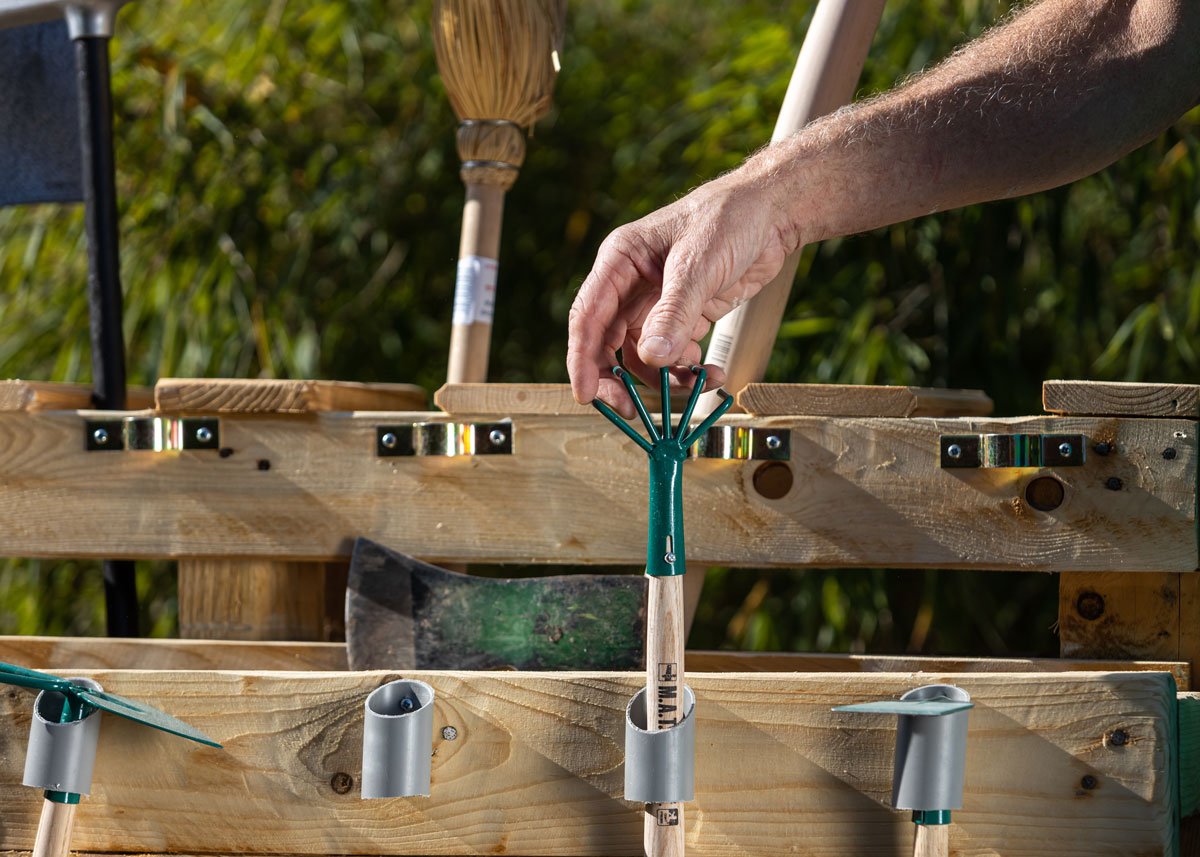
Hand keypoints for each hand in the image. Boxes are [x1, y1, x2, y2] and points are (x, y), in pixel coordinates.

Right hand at [567, 166, 798, 414]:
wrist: (773, 213)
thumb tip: (651, 359)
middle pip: (608, 342)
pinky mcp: (684, 315)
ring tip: (692, 385)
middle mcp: (631, 283)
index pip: (588, 317)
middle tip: (629, 410)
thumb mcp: (698, 265)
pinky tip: (712, 373)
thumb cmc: (731, 219)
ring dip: (662, 378)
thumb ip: (673, 313)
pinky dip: (688, 370)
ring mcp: (657, 301)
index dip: (582, 359)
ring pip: (642, 354)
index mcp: (620, 260)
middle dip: (617, 378)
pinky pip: (674, 354)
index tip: (587, 395)